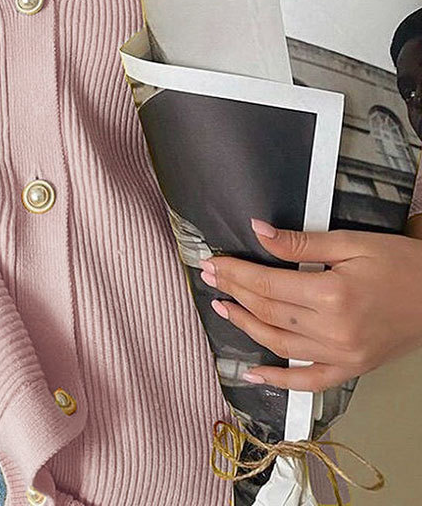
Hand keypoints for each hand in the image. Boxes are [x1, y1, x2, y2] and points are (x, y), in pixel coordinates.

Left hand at [199, 217, 421, 391]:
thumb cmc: (401, 264)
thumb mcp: (352, 243)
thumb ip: (301, 242)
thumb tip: (258, 231)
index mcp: (331, 294)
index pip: (266, 284)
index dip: (235, 273)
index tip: (213, 262)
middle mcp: (333, 330)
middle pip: (267, 312)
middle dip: (234, 292)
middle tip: (210, 277)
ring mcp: (342, 355)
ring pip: (278, 344)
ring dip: (245, 327)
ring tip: (223, 308)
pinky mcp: (352, 369)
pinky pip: (309, 381)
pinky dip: (280, 380)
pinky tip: (253, 374)